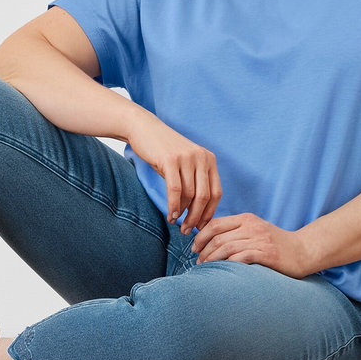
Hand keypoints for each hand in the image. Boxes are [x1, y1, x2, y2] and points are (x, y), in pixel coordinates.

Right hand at [125, 112, 221, 233]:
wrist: (144, 129)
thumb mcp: (185, 164)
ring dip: (183, 214)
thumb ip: (194, 183)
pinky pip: (175, 190)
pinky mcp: (171, 160)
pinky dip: (174, 206)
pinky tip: (170, 215)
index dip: (209, 213)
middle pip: (204, 197)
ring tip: (176, 224)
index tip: (201, 226)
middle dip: (196, 218)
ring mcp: (187, 158)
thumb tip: (198, 215)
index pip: (216, 193)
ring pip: (190, 195)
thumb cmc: (163, 152)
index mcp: (209, 160)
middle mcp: (202, 158)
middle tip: (187, 230)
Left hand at [192, 213, 313, 278]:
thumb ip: (236, 231)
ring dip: (211, 259)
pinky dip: (227, 264)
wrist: (304, 251)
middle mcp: (251, 226)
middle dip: (203, 249)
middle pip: (217, 236)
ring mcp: (259, 240)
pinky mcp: (266, 254)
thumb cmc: (276, 243)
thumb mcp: (255, 230)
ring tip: (205, 267)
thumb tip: (211, 240)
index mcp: (246, 218)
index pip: (215, 223)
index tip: (194, 247)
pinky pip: (240, 257)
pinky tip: (221, 271)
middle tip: (197, 260)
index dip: (200, 235)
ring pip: (226, 247)